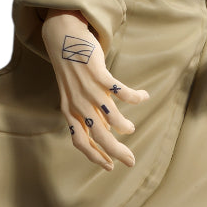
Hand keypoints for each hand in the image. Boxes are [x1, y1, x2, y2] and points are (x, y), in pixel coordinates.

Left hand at [40, 10, 149, 170]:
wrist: (62, 38)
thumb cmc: (73, 71)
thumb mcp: (75, 96)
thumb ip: (89, 114)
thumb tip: (108, 132)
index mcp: (70, 111)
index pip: (80, 141)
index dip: (94, 156)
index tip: (110, 167)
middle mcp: (77, 104)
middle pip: (98, 135)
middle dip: (116, 151)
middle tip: (131, 161)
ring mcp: (87, 89)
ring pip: (109, 117)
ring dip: (123, 126)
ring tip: (130, 128)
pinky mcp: (98, 74)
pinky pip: (120, 91)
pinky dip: (134, 97)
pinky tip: (144, 97)